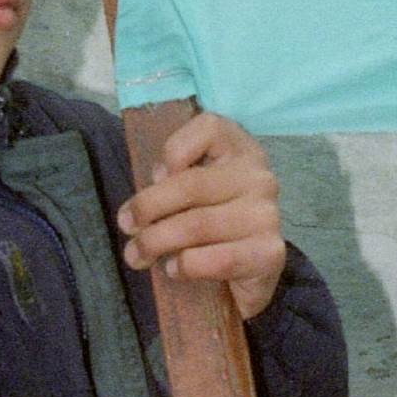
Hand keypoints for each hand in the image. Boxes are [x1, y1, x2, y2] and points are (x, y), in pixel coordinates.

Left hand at [117, 111, 283, 318]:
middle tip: (126, 226)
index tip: (155, 177)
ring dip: (156, 242)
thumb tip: (148, 198)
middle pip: (192, 184)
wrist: (251, 268)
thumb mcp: (191, 189)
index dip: (174, 150)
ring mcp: (267, 215)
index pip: (210, 127)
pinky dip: (186, 266)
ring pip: (198, 225)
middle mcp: (258, 177)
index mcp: (240, 149)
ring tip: (137, 255)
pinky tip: (174, 269)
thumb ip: (171, 180)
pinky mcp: (270, 253)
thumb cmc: (212, 220)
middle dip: (148, 207)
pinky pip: (218, 260)